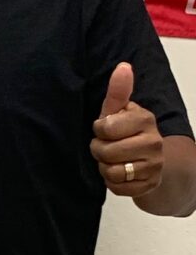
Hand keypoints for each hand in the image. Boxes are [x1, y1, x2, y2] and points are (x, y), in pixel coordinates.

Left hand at [89, 62, 163, 196]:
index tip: (106, 129)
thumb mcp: (119, 111)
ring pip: (112, 172)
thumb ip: (118, 92)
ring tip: (112, 160)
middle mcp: (154, 142)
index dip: (99, 130)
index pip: (105, 128)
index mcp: (145, 119)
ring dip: (105, 168)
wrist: (150, 159)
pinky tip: (119, 173)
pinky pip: (118, 188)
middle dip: (99, 151)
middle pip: (106, 152)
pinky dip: (112, 183)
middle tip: (106, 147)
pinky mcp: (150, 185)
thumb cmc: (126, 131)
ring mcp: (154, 165)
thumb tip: (123, 67)